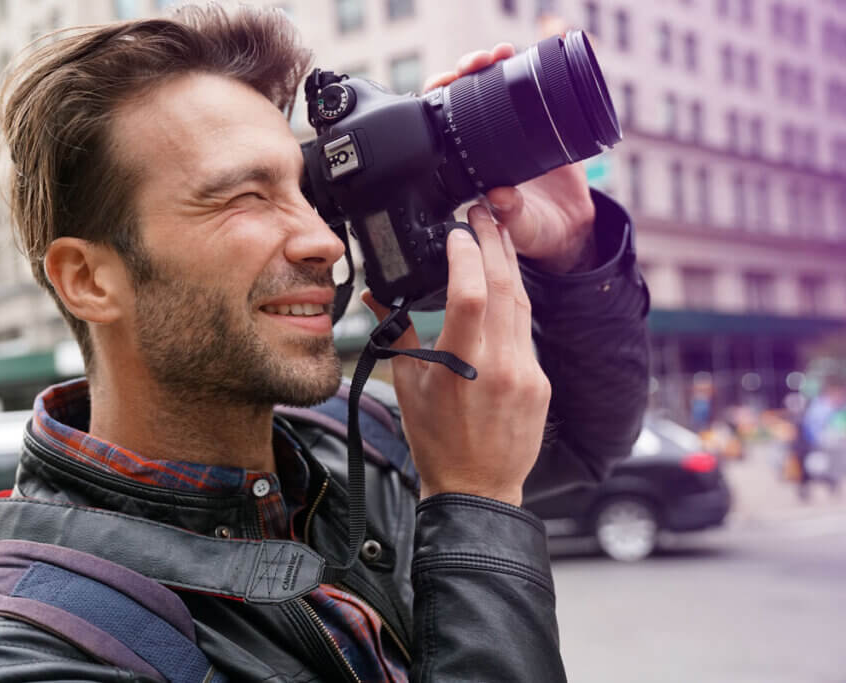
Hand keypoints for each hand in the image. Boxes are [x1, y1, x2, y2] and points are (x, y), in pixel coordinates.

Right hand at [362, 202, 550, 506]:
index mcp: (460, 367)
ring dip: (510, 265)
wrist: (478, 487)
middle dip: (494, 243)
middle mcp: (500, 367)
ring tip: (498, 234)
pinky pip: (527, 332)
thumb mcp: (409, 387)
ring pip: (522, 305)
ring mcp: (526, 374)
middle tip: (483, 213)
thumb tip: (375, 297)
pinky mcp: (540, 382)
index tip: (457, 233)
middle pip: (504, 288)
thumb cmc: (436, 441)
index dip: (466, 256)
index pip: (470, 295)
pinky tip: (506, 284)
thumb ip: (398, 335)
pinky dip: (514, 302)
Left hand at [423, 45, 596, 272]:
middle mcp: (488, 141)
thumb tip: (499, 196)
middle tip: (475, 64)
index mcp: (471, 163)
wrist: (571, 228)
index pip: (445, 125)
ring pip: (497, 85)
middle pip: (466, 96)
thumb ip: (511, 215)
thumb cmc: (536, 231)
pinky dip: (531, 68)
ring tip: (501, 53)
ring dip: (495, 63)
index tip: (446, 85)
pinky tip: (530, 52)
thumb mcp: (522, 228)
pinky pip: (535, 89)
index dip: (440, 101)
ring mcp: (516, 128)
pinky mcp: (545, 122)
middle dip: (465, 73)